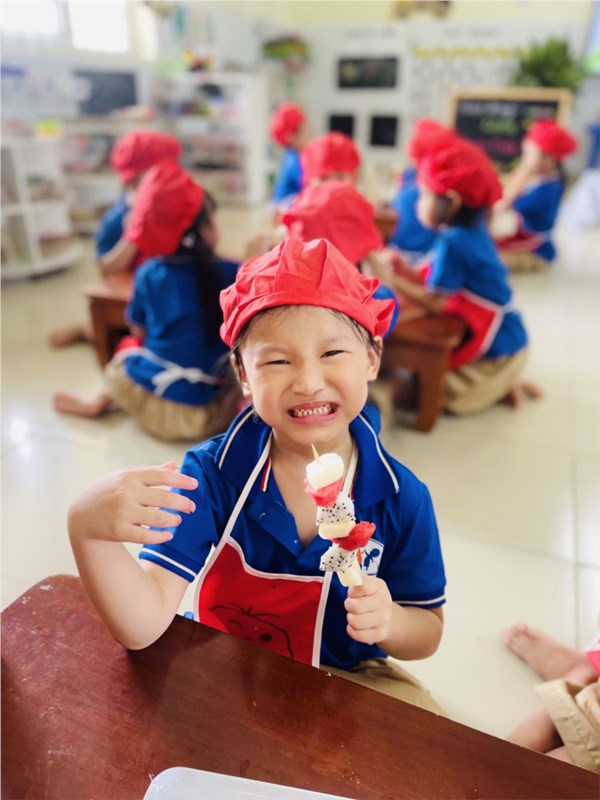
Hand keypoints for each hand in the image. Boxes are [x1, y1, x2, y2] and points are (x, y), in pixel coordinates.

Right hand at [68, 461, 197, 546]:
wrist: (81, 515)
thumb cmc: (108, 492)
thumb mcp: (125, 477)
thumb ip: (151, 472)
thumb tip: (174, 464)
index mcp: (130, 476)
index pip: (162, 475)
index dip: (182, 480)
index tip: (195, 485)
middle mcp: (127, 493)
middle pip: (165, 497)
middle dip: (183, 503)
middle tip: (191, 507)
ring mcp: (123, 513)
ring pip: (158, 518)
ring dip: (173, 520)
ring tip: (178, 520)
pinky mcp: (119, 531)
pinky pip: (147, 536)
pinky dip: (161, 536)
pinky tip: (168, 534)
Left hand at [344, 575, 392, 644]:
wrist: (388, 616)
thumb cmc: (370, 598)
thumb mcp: (366, 585)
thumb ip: (355, 580)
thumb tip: (346, 575)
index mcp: (379, 586)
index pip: (361, 586)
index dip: (352, 591)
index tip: (354, 592)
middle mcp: (384, 602)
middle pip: (354, 606)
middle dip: (349, 605)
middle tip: (352, 605)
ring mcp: (384, 619)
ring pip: (355, 621)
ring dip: (350, 618)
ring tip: (355, 615)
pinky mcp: (380, 634)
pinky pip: (358, 635)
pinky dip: (352, 631)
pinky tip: (355, 626)